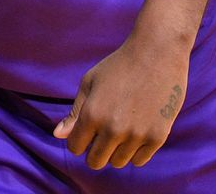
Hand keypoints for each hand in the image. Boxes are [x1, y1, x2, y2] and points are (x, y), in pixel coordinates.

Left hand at [53, 38, 188, 168]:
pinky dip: (134, 151)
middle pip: (96, 161)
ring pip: (118, 162)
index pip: (75, 147)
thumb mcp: (90, 82)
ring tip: (121, 129)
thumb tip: (57, 136)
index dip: (78, 141)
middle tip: (103, 134)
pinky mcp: (158, 137)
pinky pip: (139, 160)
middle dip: (94, 151)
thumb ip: (74, 112)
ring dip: (115, 151)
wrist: (157, 53)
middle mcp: (113, 128)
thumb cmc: (119, 65)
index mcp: (92, 114)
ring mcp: (137, 134)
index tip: (85, 132)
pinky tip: (135, 132)